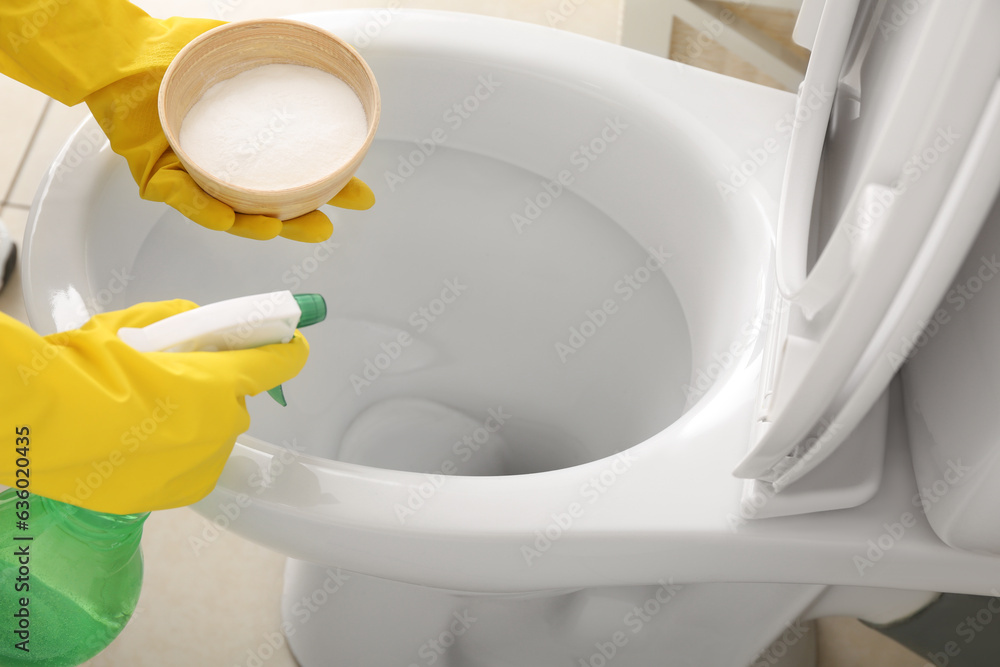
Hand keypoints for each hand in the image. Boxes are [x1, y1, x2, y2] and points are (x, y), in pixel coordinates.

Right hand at [0, 301, 308, 513]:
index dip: (285, 350)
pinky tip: (139, 444)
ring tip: (146, 414)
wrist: (36, 426)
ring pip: (215, 435)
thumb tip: (191, 332)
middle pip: (237, 401)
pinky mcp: (178, 493)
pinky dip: (177, 453)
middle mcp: (220, 426)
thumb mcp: (130, 327)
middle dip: (217, 387)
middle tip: (176, 378)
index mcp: (217, 382)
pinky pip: (192, 465)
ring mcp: (201, 464)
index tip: (289, 344)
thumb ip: (175, 325)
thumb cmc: (80, 370)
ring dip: (196, 422)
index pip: (276, 363)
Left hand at [82, 16, 373, 242]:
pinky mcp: (156, 176)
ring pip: (228, 210)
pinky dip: (204, 208)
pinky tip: (226, 216)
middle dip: (299, 221)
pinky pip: (182, 197)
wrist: (119, 48)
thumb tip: (320, 59)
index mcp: (246, 142)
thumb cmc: (171, 52)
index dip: (328, 186)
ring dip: (254, 224)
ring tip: (277, 229)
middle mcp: (223, 164)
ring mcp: (192, 174)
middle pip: (267, 203)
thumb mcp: (235, 51)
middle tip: (326, 229)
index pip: (294, 172)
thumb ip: (274, 60)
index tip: (359, 195)